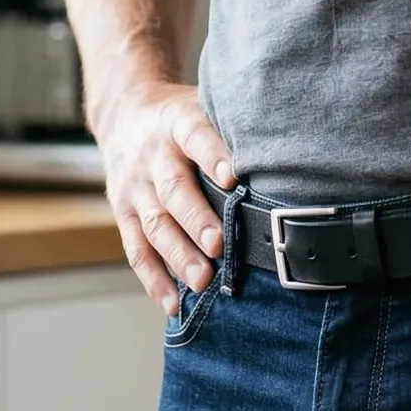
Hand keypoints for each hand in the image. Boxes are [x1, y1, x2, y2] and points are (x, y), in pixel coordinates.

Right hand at [96, 82, 235, 314]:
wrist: (125, 115)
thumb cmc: (181, 121)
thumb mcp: (203, 108)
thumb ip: (231, 132)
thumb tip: (286, 159)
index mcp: (177, 124)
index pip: (195, 137)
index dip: (213, 156)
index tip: (232, 178)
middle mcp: (153, 157)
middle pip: (173, 190)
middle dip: (196, 220)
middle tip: (218, 246)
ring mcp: (134, 187)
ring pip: (155, 224)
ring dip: (178, 255)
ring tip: (202, 281)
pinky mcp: (123, 213)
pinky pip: (136, 249)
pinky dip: (154, 279)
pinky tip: (173, 302)